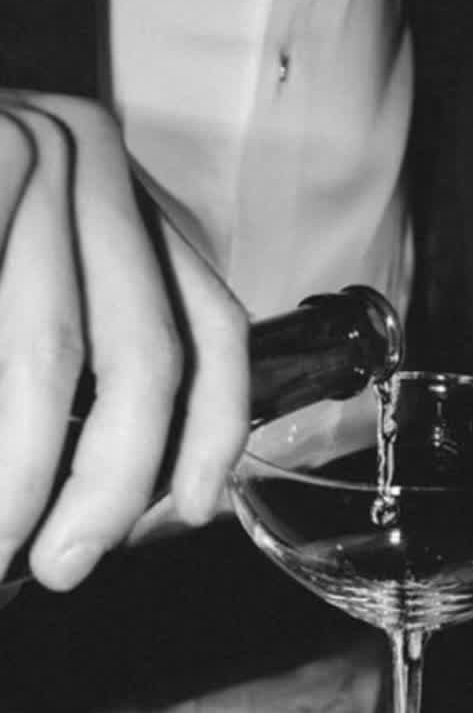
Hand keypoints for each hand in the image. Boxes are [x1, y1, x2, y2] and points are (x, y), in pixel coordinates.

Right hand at [0, 93, 249, 589]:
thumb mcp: (32, 252)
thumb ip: (85, 326)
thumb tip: (134, 493)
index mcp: (113, 179)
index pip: (207, 318)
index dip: (212, 431)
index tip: (189, 512)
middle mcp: (77, 151)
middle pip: (141, 352)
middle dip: (108, 484)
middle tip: (65, 565)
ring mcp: (9, 147)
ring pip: (49, 349)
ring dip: (24, 469)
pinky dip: (2, 428)